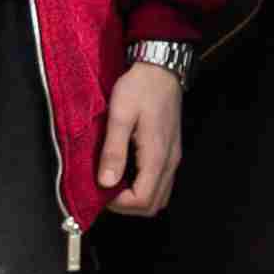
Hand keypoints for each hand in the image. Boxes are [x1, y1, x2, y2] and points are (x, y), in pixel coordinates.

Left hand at [100, 62, 184, 218]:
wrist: (161, 68)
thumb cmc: (139, 88)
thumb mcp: (120, 115)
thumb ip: (114, 150)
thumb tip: (106, 183)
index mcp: (156, 156)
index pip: (142, 200)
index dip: (119, 203)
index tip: (100, 190)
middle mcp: (170, 162)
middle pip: (153, 205)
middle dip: (127, 205)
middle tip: (106, 190)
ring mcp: (173, 157)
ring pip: (160, 196)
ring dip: (137, 198)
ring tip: (115, 183)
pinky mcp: (171, 152)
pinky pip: (161, 182)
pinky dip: (144, 187)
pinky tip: (127, 172)